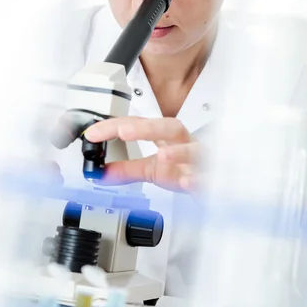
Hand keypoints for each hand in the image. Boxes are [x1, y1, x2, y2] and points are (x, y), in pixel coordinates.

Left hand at [84, 117, 199, 192]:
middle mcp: (183, 143)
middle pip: (169, 127)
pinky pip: (205, 176)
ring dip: (177, 152)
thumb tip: (102, 172)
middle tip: (124, 131)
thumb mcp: (152, 169)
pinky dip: (196, 178)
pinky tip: (187, 180)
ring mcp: (198, 159)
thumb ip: (127, 169)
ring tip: (163, 156)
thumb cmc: (185, 168)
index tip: (93, 133)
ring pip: (192, 150)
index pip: (139, 125)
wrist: (212, 181)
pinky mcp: (210, 177)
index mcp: (166, 136)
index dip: (115, 126)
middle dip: (147, 128)